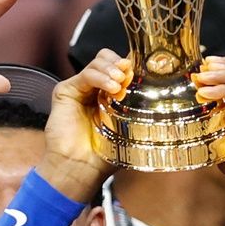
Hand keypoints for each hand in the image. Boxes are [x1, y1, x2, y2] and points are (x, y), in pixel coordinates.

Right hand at [39, 51, 130, 200]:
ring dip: (112, 69)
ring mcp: (80, 88)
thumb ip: (139, 109)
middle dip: (121, 63)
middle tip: (129, 77)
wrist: (80, 167)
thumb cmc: (105, 154)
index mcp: (110, 95)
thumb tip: (158, 91)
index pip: (121, 68)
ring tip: (120, 85)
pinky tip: (111, 88)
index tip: (143, 71)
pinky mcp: (66, 91)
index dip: (131, 65)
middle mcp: (94, 89)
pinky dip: (100, 77)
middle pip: (108, 58)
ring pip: (98, 61)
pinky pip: (86, 74)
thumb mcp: (129, 128)